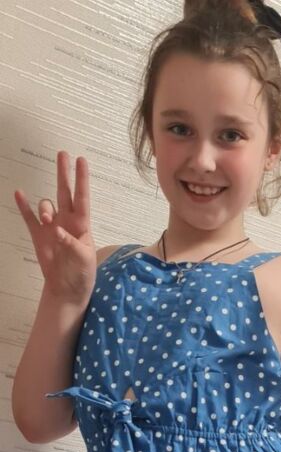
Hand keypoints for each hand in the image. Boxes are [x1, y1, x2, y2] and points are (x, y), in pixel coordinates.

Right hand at [14, 150, 96, 302]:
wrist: (68, 288)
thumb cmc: (83, 274)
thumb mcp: (84, 261)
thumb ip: (72, 244)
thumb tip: (57, 230)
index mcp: (82, 225)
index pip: (82, 198)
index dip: (82, 180)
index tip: (81, 160)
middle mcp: (67, 221)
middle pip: (64, 192)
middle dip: (63, 174)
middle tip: (62, 154)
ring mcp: (51, 227)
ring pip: (46, 205)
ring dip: (43, 207)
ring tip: (45, 218)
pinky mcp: (38, 235)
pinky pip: (28, 217)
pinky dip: (23, 206)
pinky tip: (18, 194)